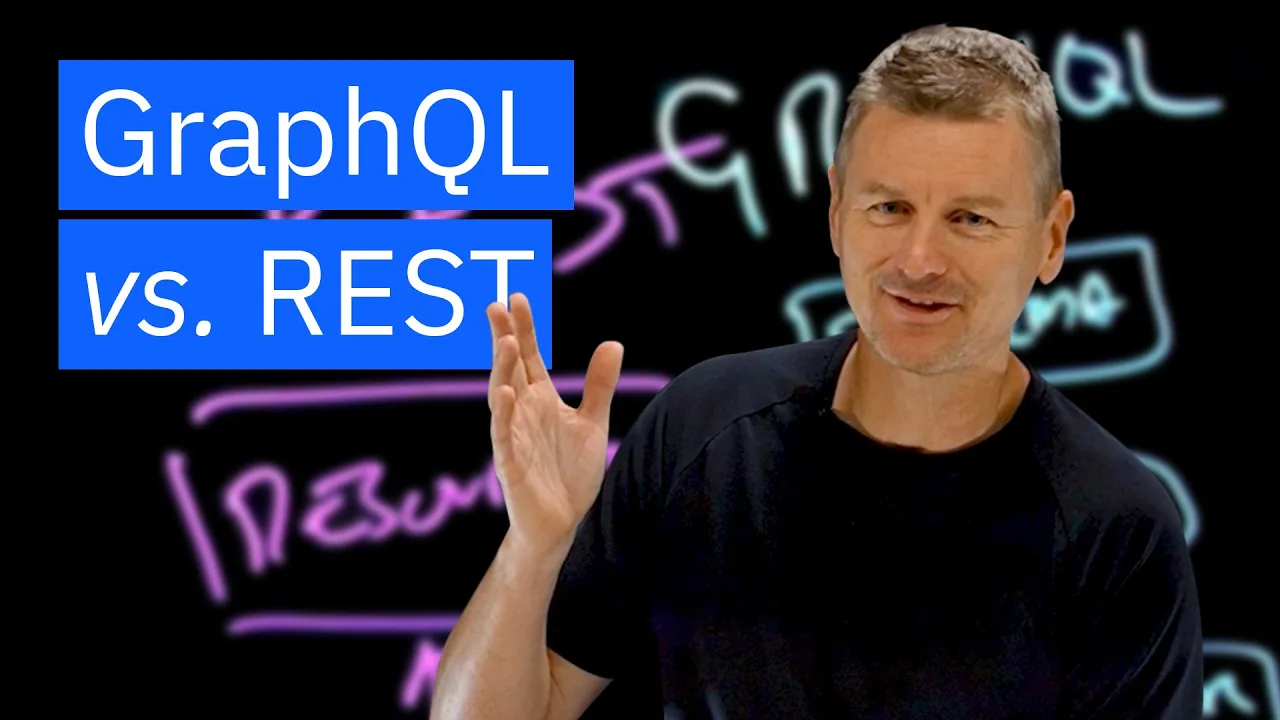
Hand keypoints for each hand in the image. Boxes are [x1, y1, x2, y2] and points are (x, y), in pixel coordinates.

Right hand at [487, 293, 623, 558]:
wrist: (562, 523)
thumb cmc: (570, 473)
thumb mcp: (592, 421)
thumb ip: (599, 384)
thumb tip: (612, 343)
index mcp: (540, 400)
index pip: (528, 357)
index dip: (523, 329)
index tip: (517, 298)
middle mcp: (523, 412)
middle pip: (510, 368)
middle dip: (503, 338)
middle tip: (496, 306)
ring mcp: (514, 436)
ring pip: (502, 397)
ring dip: (501, 370)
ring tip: (503, 341)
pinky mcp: (511, 464)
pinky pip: (504, 436)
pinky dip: (503, 416)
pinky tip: (505, 394)